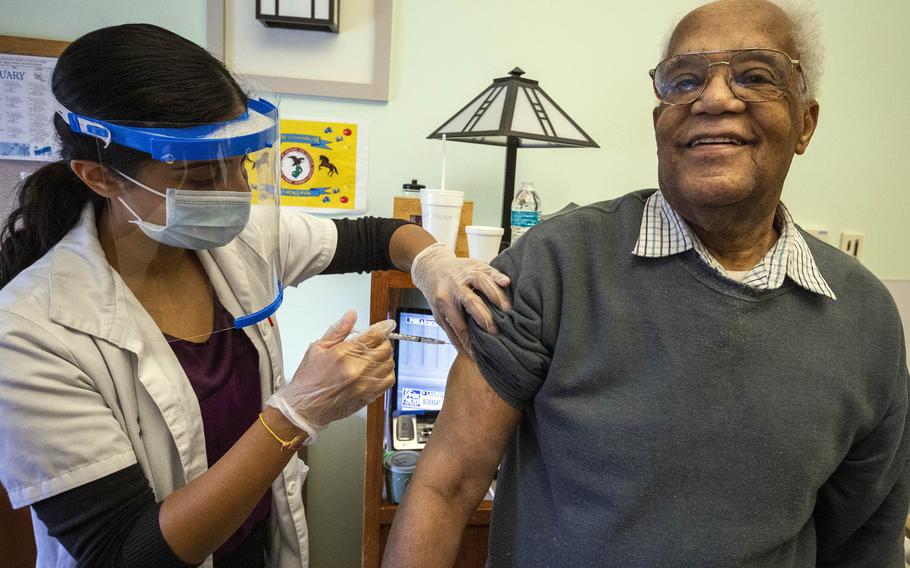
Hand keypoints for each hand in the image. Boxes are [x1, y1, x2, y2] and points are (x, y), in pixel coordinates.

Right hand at [267, 310, 395, 442]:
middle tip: (375, 342)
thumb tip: (351, 315)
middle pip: (385, 349)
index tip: (388, 325)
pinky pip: (388, 381)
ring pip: (389, 364)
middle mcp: (357, 369)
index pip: (374, 335)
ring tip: (375, 356)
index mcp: (344, 353)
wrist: (304, 407)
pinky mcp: (367, 396)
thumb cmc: (308, 379)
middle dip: (383, 342)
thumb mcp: (317, 348)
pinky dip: (387, 373)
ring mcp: (364, 384)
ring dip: (385, 358)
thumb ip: (338, 330)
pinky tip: (378, 370)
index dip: (384, 328)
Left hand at [410, 243, 510, 355]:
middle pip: (470, 302)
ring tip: (507, 310)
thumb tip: (465, 354)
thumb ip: (452, 332)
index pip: (458, 324)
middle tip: (495, 331)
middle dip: (483, 317)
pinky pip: (489, 270)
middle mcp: (455, 286)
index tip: (478, 353)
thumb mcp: (438, 313)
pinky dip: (498, 276)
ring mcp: (466, 274)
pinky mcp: (476, 265)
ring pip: (481, 283)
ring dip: (495, 296)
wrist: (431, 265)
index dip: (468, 340)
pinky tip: (506, 282)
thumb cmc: (438, 293)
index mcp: (444, 301)